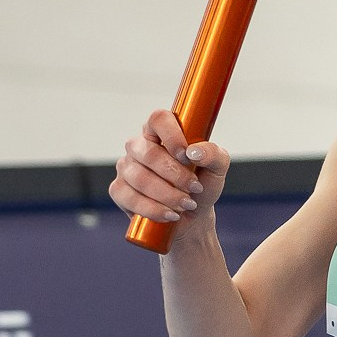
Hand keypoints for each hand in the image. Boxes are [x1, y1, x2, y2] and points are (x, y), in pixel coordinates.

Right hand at [110, 108, 230, 228]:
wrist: (193, 216)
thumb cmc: (202, 186)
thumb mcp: (217, 169)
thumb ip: (213, 154)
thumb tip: (194, 151)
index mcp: (161, 132)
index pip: (158, 119)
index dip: (172, 136)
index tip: (187, 156)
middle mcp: (140, 145)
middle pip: (149, 153)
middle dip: (175, 175)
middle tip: (194, 188)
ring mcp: (126, 167)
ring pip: (139, 178)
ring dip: (168, 195)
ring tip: (186, 204)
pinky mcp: (119, 190)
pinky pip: (129, 197)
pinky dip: (153, 209)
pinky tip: (170, 214)